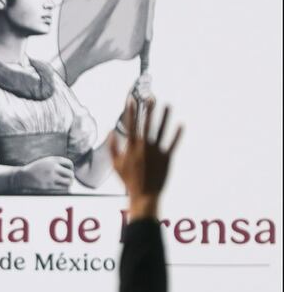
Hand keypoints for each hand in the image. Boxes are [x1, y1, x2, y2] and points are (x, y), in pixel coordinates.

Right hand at [13, 156, 74, 192]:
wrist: (23, 176)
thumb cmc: (35, 169)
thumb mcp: (45, 162)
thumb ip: (56, 163)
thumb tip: (70, 170)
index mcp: (53, 160)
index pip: (69, 163)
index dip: (71, 168)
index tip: (68, 171)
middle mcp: (53, 167)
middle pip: (70, 173)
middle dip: (71, 177)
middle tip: (69, 179)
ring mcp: (51, 177)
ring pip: (68, 182)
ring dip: (69, 183)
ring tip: (67, 184)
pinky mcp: (48, 185)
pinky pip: (62, 188)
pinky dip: (64, 189)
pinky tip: (62, 188)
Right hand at [109, 95, 182, 219]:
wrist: (144, 195)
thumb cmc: (128, 180)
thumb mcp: (115, 164)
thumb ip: (112, 147)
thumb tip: (110, 132)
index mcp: (130, 147)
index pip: (130, 125)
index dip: (130, 111)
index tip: (130, 99)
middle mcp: (143, 147)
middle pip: (146, 124)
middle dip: (148, 109)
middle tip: (151, 97)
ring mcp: (156, 152)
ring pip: (161, 130)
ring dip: (164, 117)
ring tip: (168, 105)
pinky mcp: (167, 158)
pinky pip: (173, 143)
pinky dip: (177, 134)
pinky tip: (181, 124)